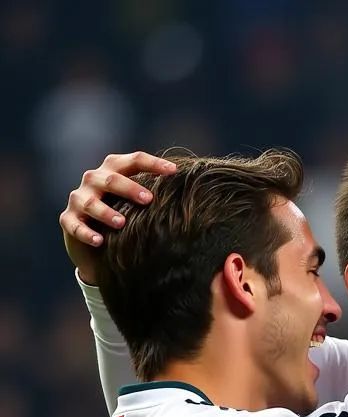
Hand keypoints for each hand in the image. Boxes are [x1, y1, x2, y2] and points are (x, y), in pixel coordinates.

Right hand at [59, 151, 176, 284]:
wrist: (96, 240)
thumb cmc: (126, 215)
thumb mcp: (139, 204)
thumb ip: (158, 194)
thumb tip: (196, 193)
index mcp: (114, 171)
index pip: (133, 161)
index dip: (152, 163)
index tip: (174, 171)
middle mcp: (94, 180)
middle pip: (110, 179)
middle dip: (129, 187)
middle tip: (148, 198)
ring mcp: (79, 199)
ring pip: (90, 202)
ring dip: (106, 211)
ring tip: (122, 222)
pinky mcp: (68, 219)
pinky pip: (75, 225)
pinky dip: (86, 233)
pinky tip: (99, 241)